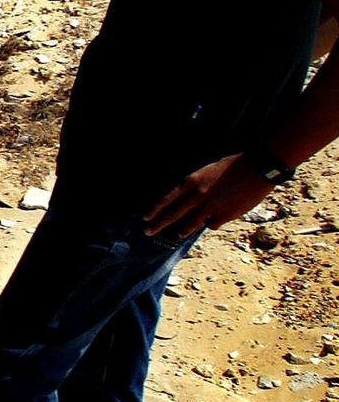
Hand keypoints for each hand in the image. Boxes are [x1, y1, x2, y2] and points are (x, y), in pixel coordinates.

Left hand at [144, 154, 274, 238]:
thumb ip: (196, 188)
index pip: (166, 199)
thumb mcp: (206, 173)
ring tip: (178, 234)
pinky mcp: (224, 216)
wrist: (256, 168)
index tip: (145, 218)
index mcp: (190, 182)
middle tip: (148, 232)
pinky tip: (214, 221)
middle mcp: (197, 196)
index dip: (154, 210)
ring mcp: (210, 207)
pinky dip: (211, 223)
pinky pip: (212, 224)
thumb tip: (189, 203)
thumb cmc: (232, 167)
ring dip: (183, 230)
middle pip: (173, 215)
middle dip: (158, 225)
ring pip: (191, 224)